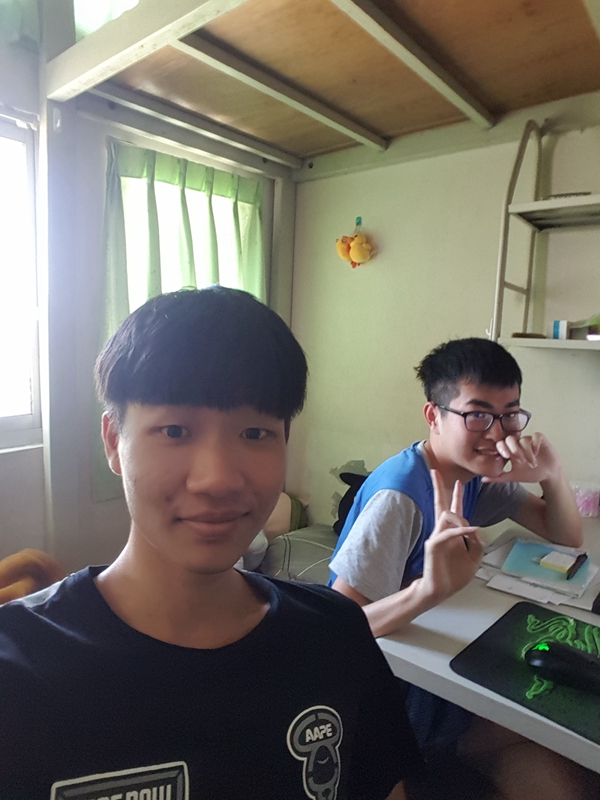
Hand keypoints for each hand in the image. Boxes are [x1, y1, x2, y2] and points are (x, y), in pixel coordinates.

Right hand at [418, 470, 482, 604]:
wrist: (439, 590)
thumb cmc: (453, 575)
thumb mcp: (474, 558)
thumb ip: (478, 542)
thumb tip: (475, 529)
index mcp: (452, 533)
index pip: (453, 509)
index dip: (455, 495)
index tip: (457, 482)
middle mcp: (442, 531)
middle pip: (440, 504)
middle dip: (439, 487)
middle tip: (435, 471)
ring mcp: (437, 537)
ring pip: (447, 516)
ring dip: (462, 519)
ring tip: (471, 529)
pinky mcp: (434, 545)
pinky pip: (448, 533)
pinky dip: (462, 530)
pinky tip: (472, 529)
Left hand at [483, 432, 561, 484]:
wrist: (548, 475)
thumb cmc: (530, 474)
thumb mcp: (513, 477)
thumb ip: (498, 477)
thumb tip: (482, 479)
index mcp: (510, 451)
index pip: (501, 444)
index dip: (502, 448)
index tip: (505, 456)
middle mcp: (518, 444)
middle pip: (510, 439)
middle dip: (514, 449)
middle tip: (520, 461)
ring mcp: (529, 441)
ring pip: (524, 440)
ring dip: (527, 452)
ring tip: (532, 464)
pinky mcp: (540, 439)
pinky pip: (536, 436)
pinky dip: (535, 444)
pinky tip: (537, 453)